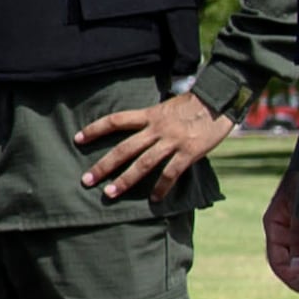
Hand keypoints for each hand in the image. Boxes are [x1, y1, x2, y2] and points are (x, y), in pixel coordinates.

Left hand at [74, 91, 233, 200]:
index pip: (116, 120)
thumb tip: (139, 132)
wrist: (220, 99)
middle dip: (104, 165)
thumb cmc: (194, 104)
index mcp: (150, 114)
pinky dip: (162, 187)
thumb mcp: (167, 106)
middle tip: (86, 180)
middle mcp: (157, 128)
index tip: (78, 139)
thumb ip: (152, 119)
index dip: (95, 129)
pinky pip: (171, 173)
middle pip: (124, 148)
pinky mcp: (189, 152)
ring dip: (125, 180)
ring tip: (110, 193)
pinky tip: (154, 199)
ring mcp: (172, 141)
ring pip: (143, 164)